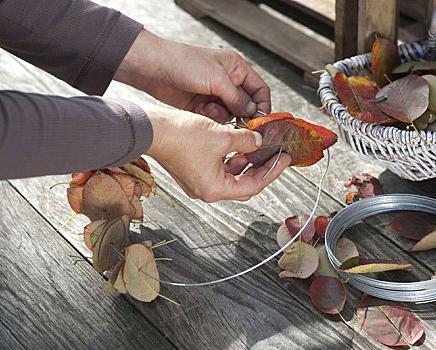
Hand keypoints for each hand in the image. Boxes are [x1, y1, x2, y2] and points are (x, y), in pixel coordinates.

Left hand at [115, 29, 269, 122]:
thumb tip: (252, 112)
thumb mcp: (216, 79)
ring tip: (208, 108)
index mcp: (236, 68)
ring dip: (222, 115)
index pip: (259, 90)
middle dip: (240, 114)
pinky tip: (199, 109)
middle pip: (246, 105)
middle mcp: (228, 81)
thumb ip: (236, 97)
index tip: (259, 121)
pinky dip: (209, 116)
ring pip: (230, 114)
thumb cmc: (184, 63)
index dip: (262, 106)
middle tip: (236, 123)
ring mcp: (215, 94)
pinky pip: (215, 117)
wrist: (154, 68)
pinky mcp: (202, 104)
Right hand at [145, 107, 290, 201]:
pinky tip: (238, 143)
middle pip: (243, 183)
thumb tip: (258, 141)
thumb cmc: (180, 137)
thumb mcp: (222, 136)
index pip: (253, 185)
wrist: (152, 130)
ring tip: (257, 145)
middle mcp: (206, 190)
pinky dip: (231, 158)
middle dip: (260, 167)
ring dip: (245, 161)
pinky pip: (219, 168)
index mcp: (215, 189)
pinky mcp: (192, 171)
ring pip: (231, 175)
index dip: (272, 171)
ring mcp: (198, 182)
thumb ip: (246, 140)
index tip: (284, 159)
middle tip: (274, 154)